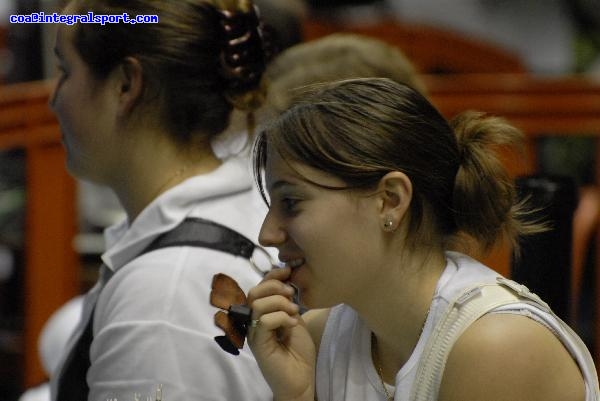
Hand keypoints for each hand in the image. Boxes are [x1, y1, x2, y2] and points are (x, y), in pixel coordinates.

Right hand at [247, 267, 315, 400]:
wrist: (301, 379)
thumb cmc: (299, 352)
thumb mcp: (295, 320)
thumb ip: (288, 303)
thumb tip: (287, 281)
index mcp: (262, 314)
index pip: (260, 287)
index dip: (273, 274)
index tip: (290, 270)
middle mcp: (254, 321)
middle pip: (254, 292)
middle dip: (275, 286)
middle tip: (291, 293)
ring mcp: (254, 332)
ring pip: (258, 304)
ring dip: (280, 303)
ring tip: (294, 312)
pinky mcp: (258, 344)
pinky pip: (264, 321)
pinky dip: (281, 317)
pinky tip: (292, 324)